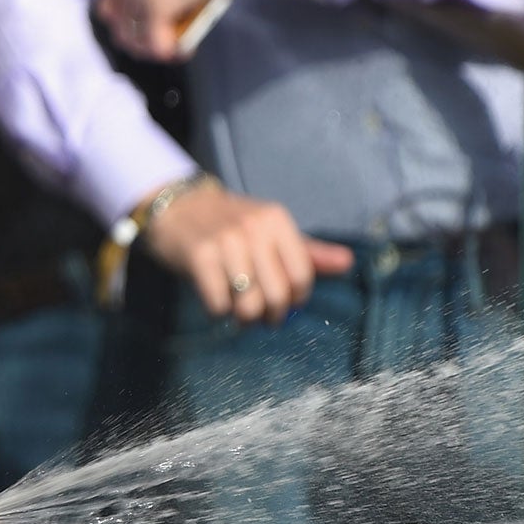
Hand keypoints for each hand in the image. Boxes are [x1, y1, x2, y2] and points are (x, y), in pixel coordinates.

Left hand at [97, 0, 251, 62]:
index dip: (127, 23)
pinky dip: (169, 51)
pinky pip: (154, 42)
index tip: (147, 33)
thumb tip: (172, 14)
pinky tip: (186, 51)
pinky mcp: (157, 4)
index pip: (111, 4)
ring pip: (134, 36)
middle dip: (139, 41)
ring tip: (177, 51)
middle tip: (165, 47)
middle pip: (118, 24)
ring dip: (155, 48)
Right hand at [143, 183, 352, 323]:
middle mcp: (253, 227)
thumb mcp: (269, 230)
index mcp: (276, 219)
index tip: (284, 300)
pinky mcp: (198, 256)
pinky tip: (215, 298)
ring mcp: (224, 241)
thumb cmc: (229, 223)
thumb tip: (347, 262)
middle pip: (277, 295)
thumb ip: (307, 250)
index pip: (302, 276)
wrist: (176, 206)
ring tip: (238, 310)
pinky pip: (218, 304)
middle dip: (270, 315)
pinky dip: (218, 311)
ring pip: (247, 305)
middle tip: (260, 315)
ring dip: (243, 317)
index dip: (295, 298)